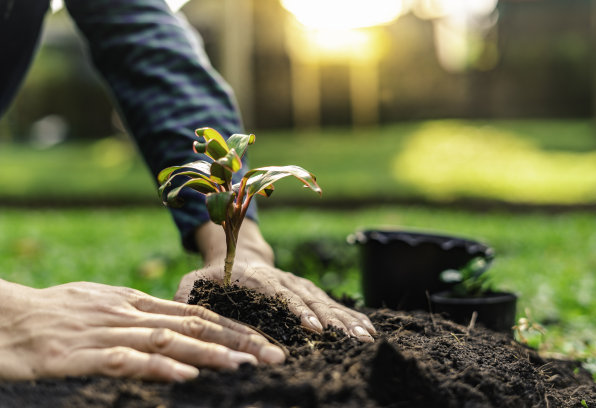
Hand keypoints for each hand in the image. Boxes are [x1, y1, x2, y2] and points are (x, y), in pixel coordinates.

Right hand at [0, 279, 284, 381]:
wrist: (3, 318)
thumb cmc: (51, 314)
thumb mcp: (100, 305)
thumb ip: (135, 314)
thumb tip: (169, 326)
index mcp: (134, 301)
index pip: (195, 314)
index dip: (233, 327)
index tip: (264, 340)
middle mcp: (128, 312)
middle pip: (193, 325)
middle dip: (237, 340)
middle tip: (274, 355)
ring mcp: (107, 331)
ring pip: (169, 340)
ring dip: (210, 353)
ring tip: (245, 365)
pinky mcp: (81, 354)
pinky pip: (127, 360)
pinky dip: (159, 368)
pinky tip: (187, 376)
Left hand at [174, 220, 375, 341]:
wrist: (238, 252)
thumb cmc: (213, 275)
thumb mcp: (195, 280)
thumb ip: (188, 295)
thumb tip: (179, 315)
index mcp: (256, 279)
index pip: (279, 294)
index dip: (297, 310)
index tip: (314, 327)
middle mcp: (282, 280)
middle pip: (311, 299)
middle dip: (334, 320)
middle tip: (354, 338)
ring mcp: (298, 285)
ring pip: (326, 301)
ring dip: (347, 320)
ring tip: (367, 337)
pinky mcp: (307, 291)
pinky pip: (331, 304)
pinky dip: (350, 316)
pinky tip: (368, 330)